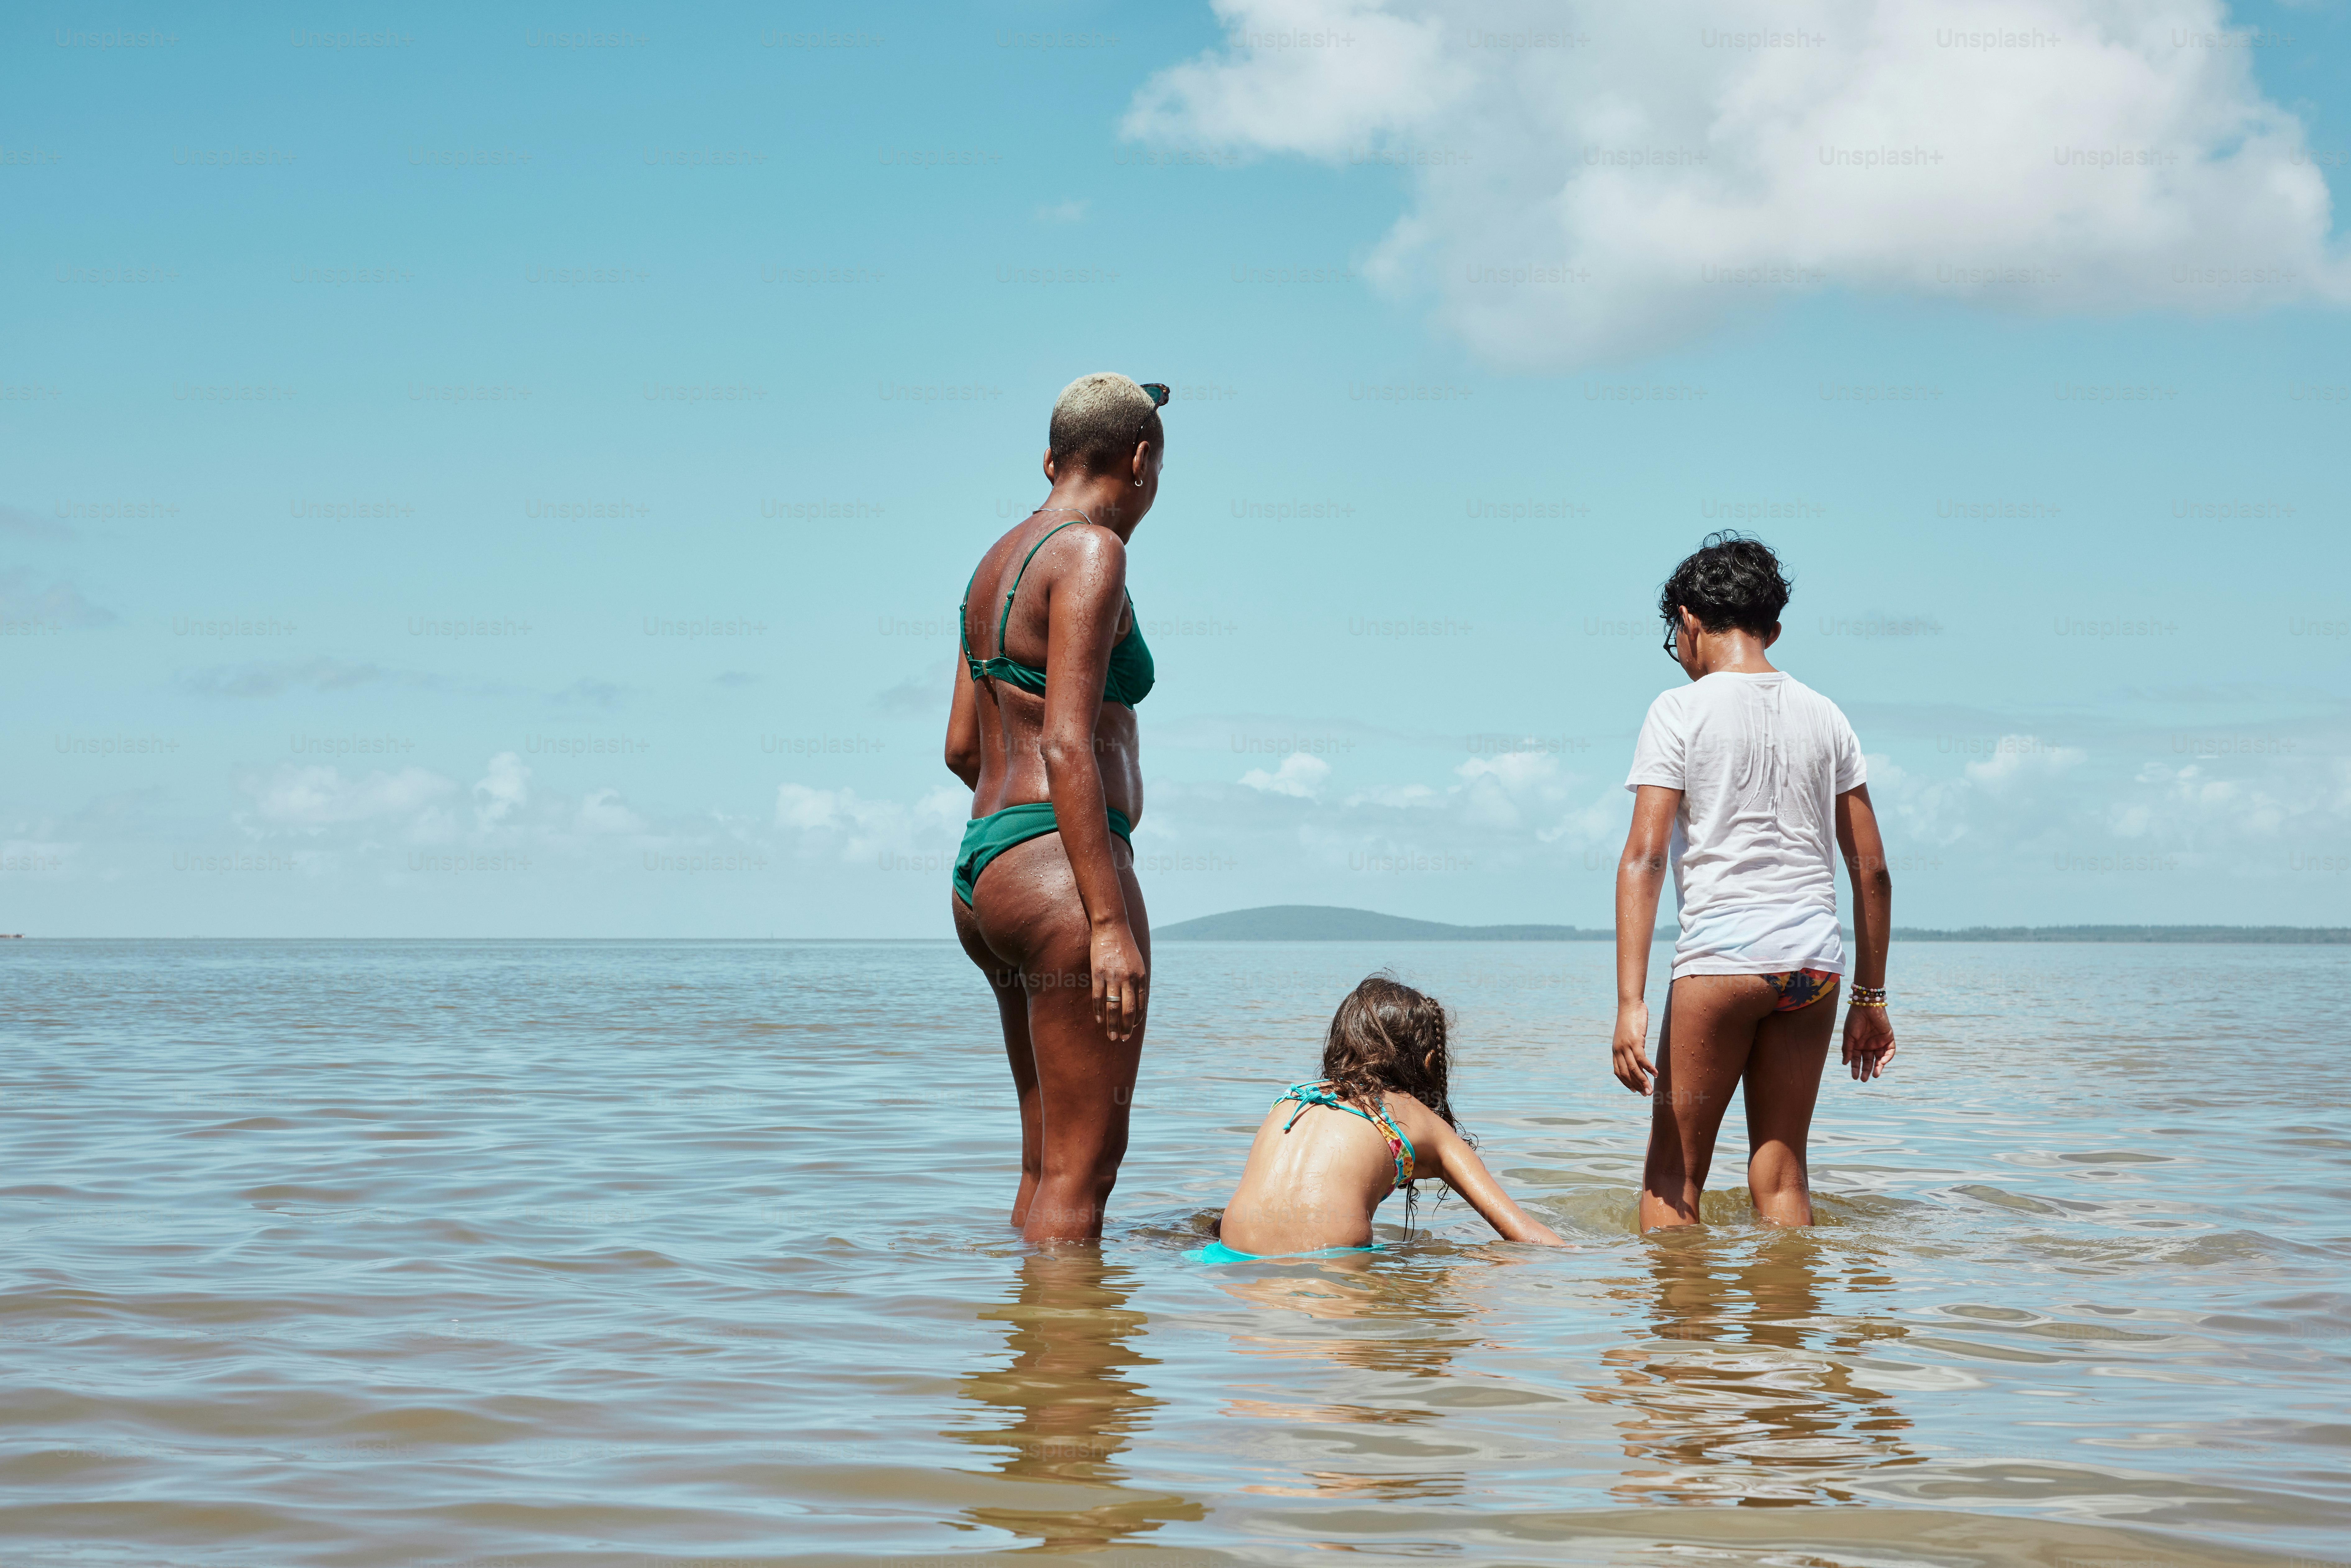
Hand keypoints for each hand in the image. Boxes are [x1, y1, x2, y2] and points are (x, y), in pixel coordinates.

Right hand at [1090, 922, 1147, 1042]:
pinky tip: (1099, 1020)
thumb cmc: (1125, 946)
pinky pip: (1098, 997)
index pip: (1141, 1006)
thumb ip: (1137, 980)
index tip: (1131, 1029)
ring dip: (1112, 1025)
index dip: (1136, 1020)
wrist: (1112, 927)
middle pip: (1128, 1011)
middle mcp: (1129, 979)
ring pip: (1113, 1007)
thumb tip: (1136, 999)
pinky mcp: (1098, 974)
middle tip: (1122, 1039)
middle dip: (1126, 1028)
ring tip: (1111, 1036)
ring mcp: (1113, 977)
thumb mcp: (1138, 963)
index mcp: (1141, 977)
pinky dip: (1099, 1011)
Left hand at [1611, 1001, 1655, 1094]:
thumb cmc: (1630, 1020)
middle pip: (1626, 1074)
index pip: (1618, 1072)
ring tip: (1650, 1090)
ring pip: (1634, 1069)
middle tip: (1645, 1094)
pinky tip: (1656, 1074)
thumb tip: (1638, 1056)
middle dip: (1636, 1086)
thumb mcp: (1627, 1036)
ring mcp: (1626, 1047)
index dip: (1625, 1082)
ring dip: (1643, 1082)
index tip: (1633, 1090)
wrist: (1629, 1005)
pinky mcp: (1634, 1042)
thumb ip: (1630, 1047)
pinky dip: (1649, 1068)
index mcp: (1615, 1051)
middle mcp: (1618, 1050)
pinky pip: (1642, 1059)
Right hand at [1842, 1004, 1895, 1081]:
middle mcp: (1868, 1045)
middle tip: (1864, 1079)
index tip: (1854, 1076)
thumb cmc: (1854, 1019)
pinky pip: (1890, 1051)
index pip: (1857, 1060)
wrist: (1866, 1005)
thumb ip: (1847, 1049)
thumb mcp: (1848, 1035)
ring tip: (1874, 1075)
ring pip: (1880, 1058)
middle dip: (1866, 1070)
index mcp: (1858, 1044)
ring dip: (1878, 1067)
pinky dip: (1887, 1057)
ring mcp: (1879, 1042)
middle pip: (1868, 1061)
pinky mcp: (1888, 1038)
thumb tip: (1845, 1063)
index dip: (1855, 1068)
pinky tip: (1882, 1062)